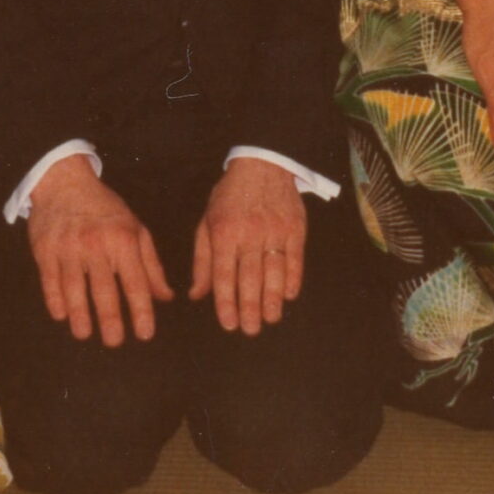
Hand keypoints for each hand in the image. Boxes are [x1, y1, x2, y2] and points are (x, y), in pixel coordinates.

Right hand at [27, 154, 172, 345]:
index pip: (135, 282)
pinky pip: (50, 280)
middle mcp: (96, 245)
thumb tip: (166, 297)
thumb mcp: (135, 229)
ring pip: (74, 289)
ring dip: (80, 315)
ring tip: (84, 334)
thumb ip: (151, 265)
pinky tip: (61, 315)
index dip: (142, 311)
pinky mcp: (45, 250)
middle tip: (115, 342)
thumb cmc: (105, 209)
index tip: (145, 334)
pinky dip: (55, 300)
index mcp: (124, 240)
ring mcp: (69, 248)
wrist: (64, 182)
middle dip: (111, 320)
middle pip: (104, 290)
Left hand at [190, 157, 306, 334]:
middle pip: (250, 277)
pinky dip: (293, 279)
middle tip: (250, 329)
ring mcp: (275, 230)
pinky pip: (296, 259)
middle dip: (250, 307)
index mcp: (224, 232)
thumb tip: (197, 295)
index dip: (226, 301)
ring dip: (273, 299)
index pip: (224, 274)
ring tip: (270, 319)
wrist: (263, 163)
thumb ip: (202, 261)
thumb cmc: (230, 197)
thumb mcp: (207, 223)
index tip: (229, 323)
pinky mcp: (295, 227)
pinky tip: (289, 296)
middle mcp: (250, 232)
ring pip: (275, 272)